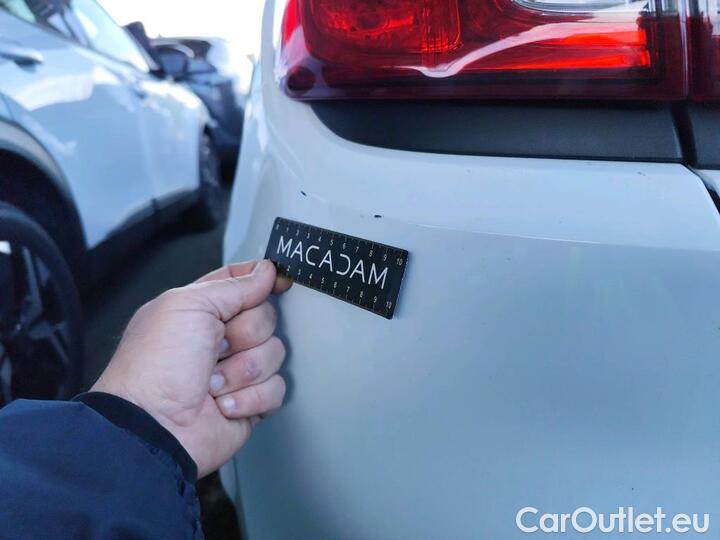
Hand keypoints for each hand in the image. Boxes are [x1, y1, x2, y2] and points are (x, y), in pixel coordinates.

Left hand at [92, 260, 290, 476]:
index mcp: (200, 310)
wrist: (154, 426)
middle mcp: (219, 338)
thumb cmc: (155, 367)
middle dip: (245, 334)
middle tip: (218, 348)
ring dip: (243, 371)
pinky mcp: (249, 402)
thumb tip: (265, 271)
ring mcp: (235, 371)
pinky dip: (249, 398)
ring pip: (274, 354)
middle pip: (266, 318)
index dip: (262, 280)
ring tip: (212, 384)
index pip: (242, 282)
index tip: (275, 282)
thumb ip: (234, 285)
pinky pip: (275, 389)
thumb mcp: (188, 305)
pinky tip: (222, 404)